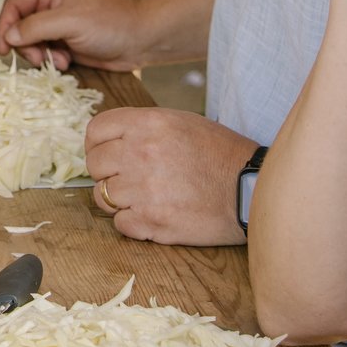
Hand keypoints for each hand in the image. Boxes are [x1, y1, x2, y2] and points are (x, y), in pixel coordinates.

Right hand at [0, 0, 149, 71]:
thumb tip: (8, 36)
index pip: (14, 5)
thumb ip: (34, 27)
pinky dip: (52, 60)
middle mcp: (50, 6)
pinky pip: (46, 52)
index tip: (4, 48)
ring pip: (31, 42)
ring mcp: (58, 25)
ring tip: (59, 61)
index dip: (5, 25)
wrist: (140, 40)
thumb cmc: (107, 23)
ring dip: (40, 55)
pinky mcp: (66, 42)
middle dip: (26, 45)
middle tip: (39, 59)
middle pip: (19, 26)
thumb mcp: (68, 21)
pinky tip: (68, 62)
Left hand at [83, 106, 255, 246]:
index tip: (106, 154)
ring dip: (119, 200)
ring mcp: (144, 189)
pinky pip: (120, 224)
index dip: (97, 144)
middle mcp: (140, 153)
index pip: (95, 130)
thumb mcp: (181, 122)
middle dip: (107, 173)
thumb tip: (110, 138)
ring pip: (103, 196)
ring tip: (145, 198)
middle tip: (128, 178)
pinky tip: (153, 215)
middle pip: (94, 164)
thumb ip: (143, 127)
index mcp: (147, 123)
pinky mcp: (152, 222)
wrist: (252, 190)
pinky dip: (133, 223)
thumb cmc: (220, 154)